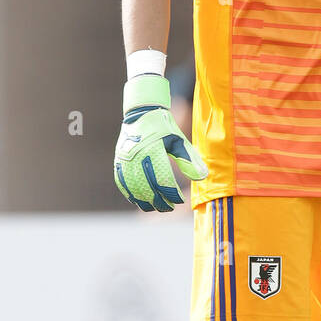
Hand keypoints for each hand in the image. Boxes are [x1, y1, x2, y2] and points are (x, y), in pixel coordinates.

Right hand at [114, 74, 206, 210]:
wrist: (141, 114)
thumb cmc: (164, 128)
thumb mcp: (179, 141)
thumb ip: (189, 160)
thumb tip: (202, 177)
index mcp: (153, 149)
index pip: (163, 179)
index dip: (171, 194)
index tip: (179, 200)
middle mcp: (136, 155)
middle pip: (147, 187)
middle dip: (159, 201)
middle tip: (170, 207)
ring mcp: (124, 159)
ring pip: (133, 187)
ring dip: (145, 201)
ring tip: (157, 207)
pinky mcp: (118, 161)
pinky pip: (122, 182)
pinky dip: (130, 194)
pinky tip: (139, 201)